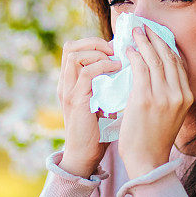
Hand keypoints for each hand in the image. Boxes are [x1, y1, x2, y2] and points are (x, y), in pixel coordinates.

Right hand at [56, 37, 121, 177]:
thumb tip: (130, 66)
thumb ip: (107, 83)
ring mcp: (68, 90)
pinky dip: (103, 66)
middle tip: (115, 49)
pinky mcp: (76, 100)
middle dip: (94, 42)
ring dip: (98, 52)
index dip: (93, 43)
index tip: (114, 48)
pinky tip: (117, 68)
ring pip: (75, 55)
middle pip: (70, 47)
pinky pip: (86, 72)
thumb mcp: (101, 100)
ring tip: (117, 58)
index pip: (73, 49)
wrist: (86, 154)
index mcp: (70, 81)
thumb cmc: (98, 129)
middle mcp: (65, 83)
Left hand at [117, 24, 193, 178]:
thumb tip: (155, 72)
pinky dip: (134, 56)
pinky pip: (140, 69)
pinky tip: (128, 50)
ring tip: (135, 33)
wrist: (147, 161)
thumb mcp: (171, 114)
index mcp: (187, 96)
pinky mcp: (145, 99)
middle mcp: (178, 94)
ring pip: (154, 60)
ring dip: (144, 42)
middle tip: (145, 27)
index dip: (167, 45)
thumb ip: (167, 93)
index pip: (178, 63)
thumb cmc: (154, 138)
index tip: (158, 34)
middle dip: (156, 38)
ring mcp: (163, 96)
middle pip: (168, 57)